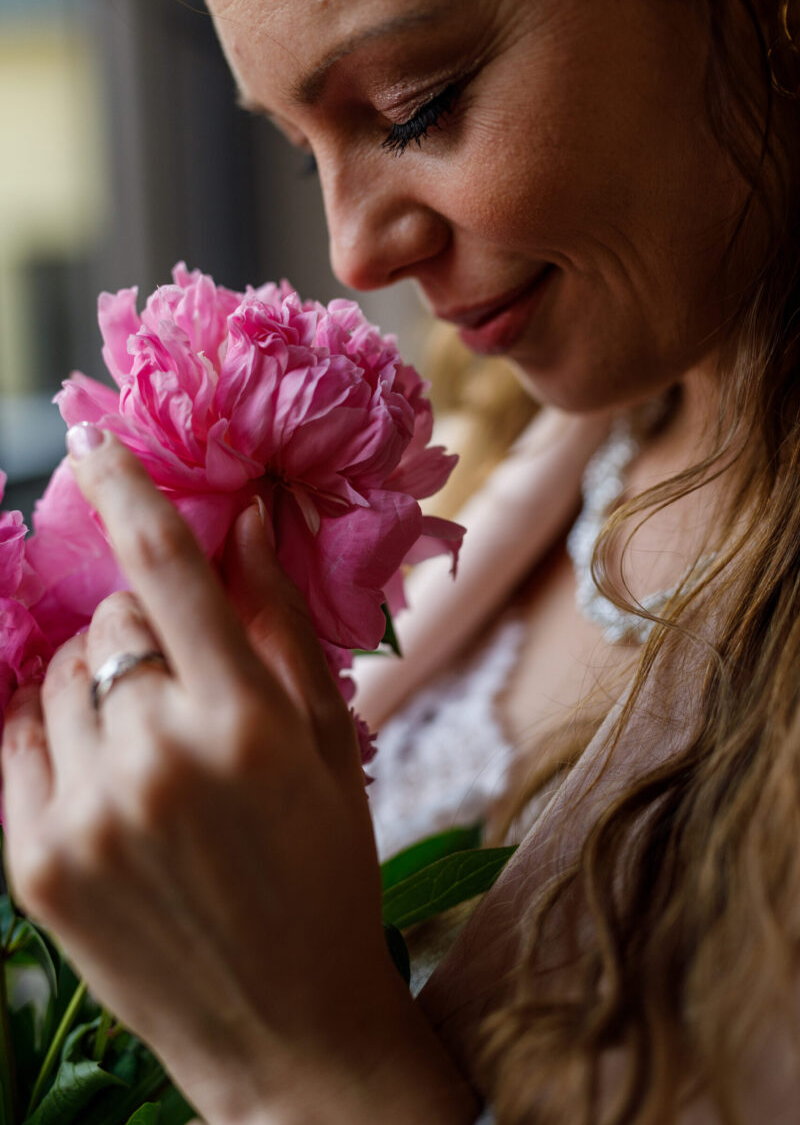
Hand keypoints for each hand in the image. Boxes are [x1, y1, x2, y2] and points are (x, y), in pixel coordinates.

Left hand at [1, 433, 475, 1124]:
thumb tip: (246, 518)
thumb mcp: (328, 741)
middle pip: (110, 625)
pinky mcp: (32, 864)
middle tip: (180, 689)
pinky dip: (52, 735)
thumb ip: (282, 620)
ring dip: (95, 686)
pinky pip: (14, 742)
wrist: (284, 1025)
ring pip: (57, 680)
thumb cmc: (324, 869)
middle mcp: (158, 759)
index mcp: (245, 722)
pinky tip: (105, 775)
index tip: (96, 447)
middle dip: (140, 632)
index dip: (129, 492)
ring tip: (147, 748)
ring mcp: (86, 814)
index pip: (169, 571)